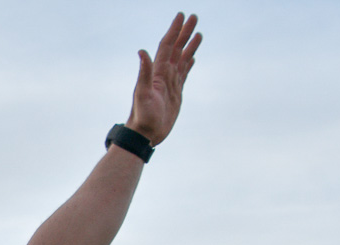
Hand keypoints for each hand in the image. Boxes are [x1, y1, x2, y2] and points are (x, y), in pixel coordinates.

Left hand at [126, 13, 201, 145]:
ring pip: (182, 59)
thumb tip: (142, 51)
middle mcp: (163, 75)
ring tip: (198, 33)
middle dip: (184, 33)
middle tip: (194, 17)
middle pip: (176, 49)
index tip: (181, 16)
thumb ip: (144, 73)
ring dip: (189, 46)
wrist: (145, 134)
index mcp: (157, 72)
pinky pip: (184, 74)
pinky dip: (188, 64)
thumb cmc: (142, 116)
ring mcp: (170, 83)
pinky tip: (192, 57)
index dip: (174, 31)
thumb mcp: (142, 94)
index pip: (167, 46)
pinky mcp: (175, 93)